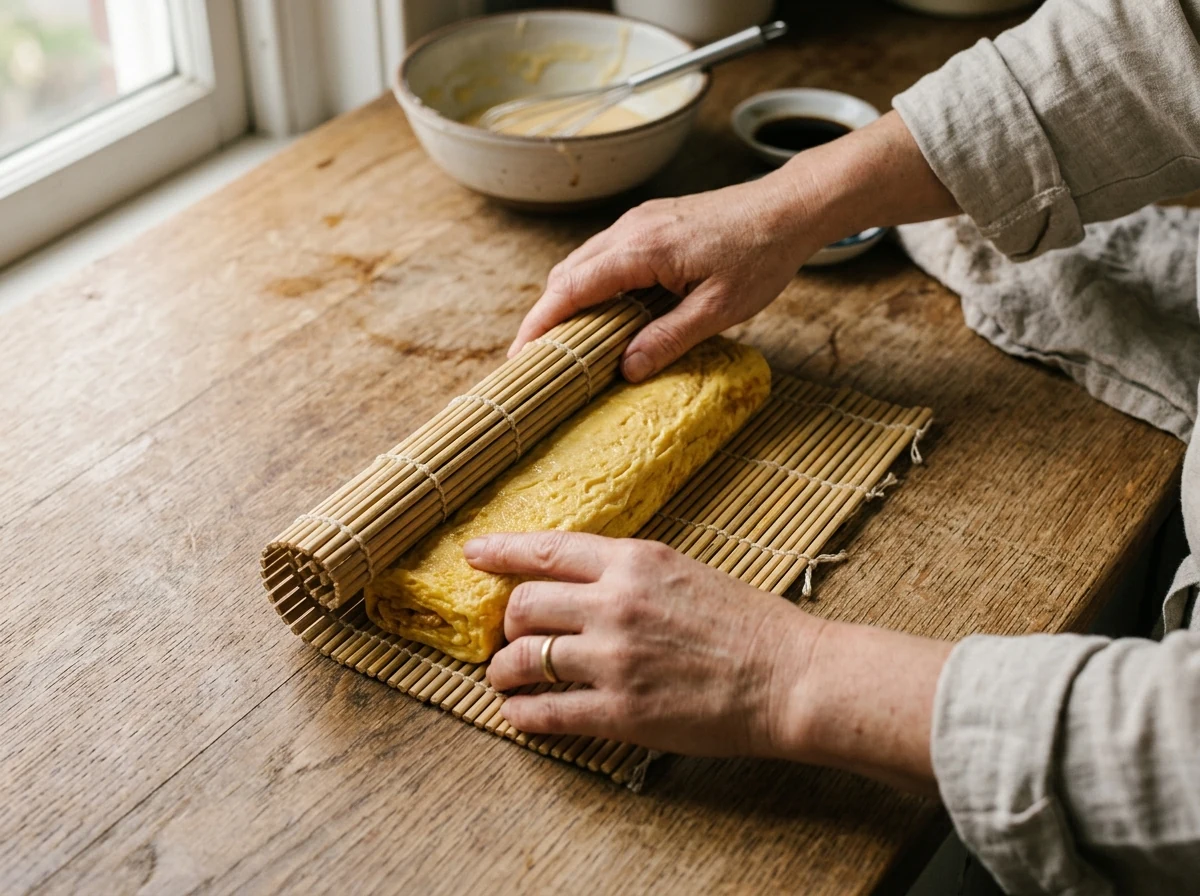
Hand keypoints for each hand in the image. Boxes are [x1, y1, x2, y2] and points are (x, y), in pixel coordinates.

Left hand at [464, 531, 823, 757]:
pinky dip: (521, 715)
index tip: (473, 554)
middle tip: (509, 638)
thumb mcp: (685, 571)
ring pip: (524, 659)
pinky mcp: (621, 712)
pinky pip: (545, 712)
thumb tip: (577, 581)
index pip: (547, 549)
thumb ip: (628, 572)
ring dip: (503, 671)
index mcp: (635, 561)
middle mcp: (616, 604)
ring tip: (504, 678)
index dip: (501, 551)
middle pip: (523, 606)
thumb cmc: (747, 623)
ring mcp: (615, 659)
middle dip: (506, 623)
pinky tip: (520, 715)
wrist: (790, 677)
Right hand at [508, 112, 959, 382]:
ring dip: (565, 299)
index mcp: (643, 249)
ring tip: (559, 341)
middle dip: (544, 315)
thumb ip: (670, 338)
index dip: (541, 323)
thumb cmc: (760, 257)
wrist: (787, 209)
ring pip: (581, 261)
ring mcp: (638, 221)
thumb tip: (627, 369)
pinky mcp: (649, 222)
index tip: (521, 354)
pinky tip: (597, 312)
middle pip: (567, 273)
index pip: (573, 288)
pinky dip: (588, 284)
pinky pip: (602, 254)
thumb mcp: (720, 309)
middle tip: (533, 358)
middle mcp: (631, 228)